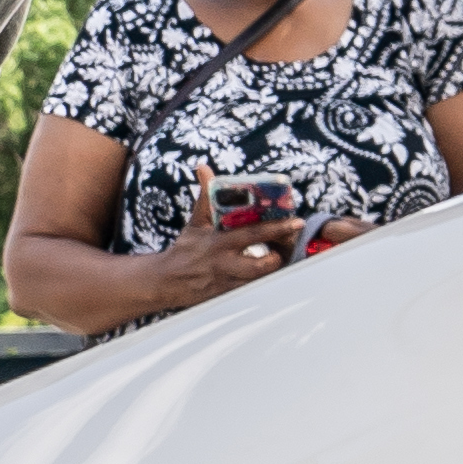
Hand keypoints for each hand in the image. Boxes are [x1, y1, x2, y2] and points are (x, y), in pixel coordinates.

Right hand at [142, 204, 300, 314]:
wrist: (166, 281)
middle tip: (292, 243)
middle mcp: (225, 263)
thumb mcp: (196, 221)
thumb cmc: (185, 248)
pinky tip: (270, 271)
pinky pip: (251, 289)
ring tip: (283, 255)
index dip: (277, 228)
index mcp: (219, 242)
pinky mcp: (228, 295)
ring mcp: (227, 281)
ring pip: (259, 279)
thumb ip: (205, 195)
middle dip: (281, 254)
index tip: (296, 221)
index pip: (253, 233)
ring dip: (274, 268)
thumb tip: (203, 167)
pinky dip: (263, 280)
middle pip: (261, 263)